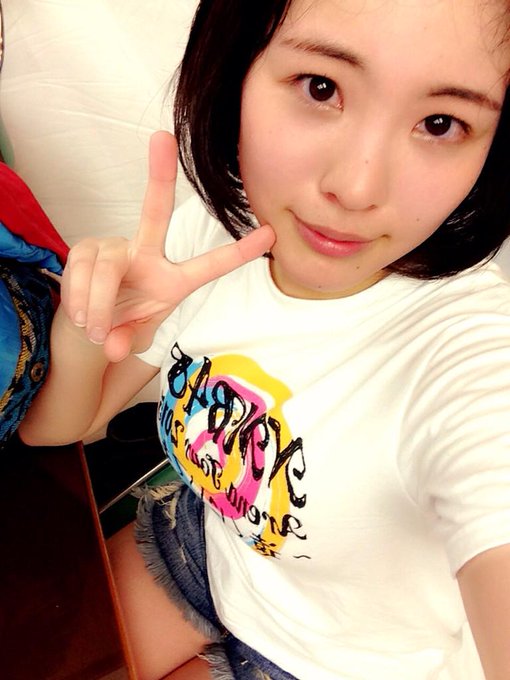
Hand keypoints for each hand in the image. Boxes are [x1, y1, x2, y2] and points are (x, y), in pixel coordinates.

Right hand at [61, 131, 274, 361]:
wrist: (87, 324)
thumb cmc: (122, 324)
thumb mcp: (132, 338)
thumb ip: (127, 342)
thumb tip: (112, 346)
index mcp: (172, 281)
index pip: (209, 266)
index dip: (239, 252)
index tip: (270, 233)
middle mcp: (145, 254)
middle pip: (155, 212)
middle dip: (160, 176)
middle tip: (161, 137)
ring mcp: (114, 247)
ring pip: (106, 268)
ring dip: (96, 305)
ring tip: (94, 328)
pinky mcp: (85, 248)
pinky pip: (81, 272)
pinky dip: (79, 300)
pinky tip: (81, 313)